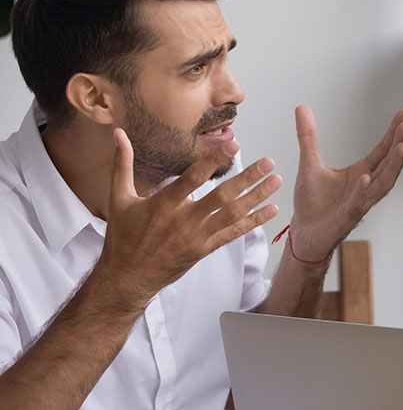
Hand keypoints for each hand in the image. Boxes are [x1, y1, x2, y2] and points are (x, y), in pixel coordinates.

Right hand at [97, 128, 280, 301]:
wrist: (128, 277)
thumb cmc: (123, 236)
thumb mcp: (118, 198)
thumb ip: (122, 164)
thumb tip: (119, 133)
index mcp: (163, 205)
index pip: (193, 178)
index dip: (213, 161)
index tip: (233, 146)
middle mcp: (184, 220)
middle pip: (221, 197)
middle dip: (247, 179)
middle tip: (268, 162)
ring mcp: (197, 237)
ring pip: (232, 215)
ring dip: (257, 197)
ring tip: (276, 180)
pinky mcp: (205, 249)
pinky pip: (233, 234)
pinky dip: (253, 222)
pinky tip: (271, 210)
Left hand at [287, 106, 402, 261]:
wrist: (303, 233)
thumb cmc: (311, 203)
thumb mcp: (309, 163)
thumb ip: (308, 136)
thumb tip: (302, 107)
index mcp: (360, 173)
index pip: (382, 151)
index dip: (393, 133)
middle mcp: (365, 187)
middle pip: (389, 164)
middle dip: (399, 145)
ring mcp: (359, 202)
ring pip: (383, 183)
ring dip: (393, 165)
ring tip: (401, 147)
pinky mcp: (348, 216)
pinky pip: (359, 202)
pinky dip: (363, 189)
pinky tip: (367, 176)